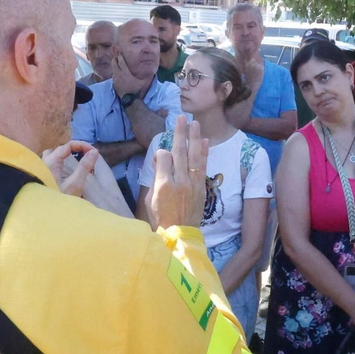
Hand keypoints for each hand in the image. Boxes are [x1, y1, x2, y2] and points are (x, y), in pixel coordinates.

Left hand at [40, 141, 99, 196]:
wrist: (40, 217)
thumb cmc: (57, 201)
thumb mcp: (75, 185)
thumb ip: (84, 167)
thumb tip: (94, 152)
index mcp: (51, 162)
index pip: (67, 145)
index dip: (82, 145)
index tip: (93, 152)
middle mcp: (42, 163)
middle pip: (58, 149)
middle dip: (72, 150)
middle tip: (85, 156)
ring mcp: (38, 170)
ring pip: (50, 157)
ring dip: (62, 157)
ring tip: (74, 163)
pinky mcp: (37, 178)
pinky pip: (47, 165)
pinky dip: (57, 164)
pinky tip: (62, 173)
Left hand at [112, 52, 144, 95]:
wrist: (128, 99)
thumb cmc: (136, 90)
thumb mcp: (143, 83)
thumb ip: (146, 76)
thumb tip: (152, 71)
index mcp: (125, 73)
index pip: (121, 62)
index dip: (120, 56)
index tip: (120, 52)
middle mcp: (119, 74)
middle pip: (114, 63)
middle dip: (115, 59)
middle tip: (117, 56)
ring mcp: (115, 78)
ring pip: (113, 69)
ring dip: (114, 65)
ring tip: (117, 63)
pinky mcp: (113, 83)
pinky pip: (113, 75)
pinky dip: (115, 72)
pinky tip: (118, 72)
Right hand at [147, 115, 207, 230]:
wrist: (180, 235)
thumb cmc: (161, 218)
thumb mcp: (150, 199)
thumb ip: (155, 177)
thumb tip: (160, 159)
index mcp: (163, 185)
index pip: (163, 157)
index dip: (161, 153)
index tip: (160, 155)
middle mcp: (179, 182)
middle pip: (179, 152)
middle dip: (180, 133)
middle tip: (182, 117)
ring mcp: (192, 184)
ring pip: (194, 156)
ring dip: (194, 138)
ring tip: (195, 123)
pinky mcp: (201, 188)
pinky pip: (203, 166)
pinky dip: (204, 153)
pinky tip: (204, 141)